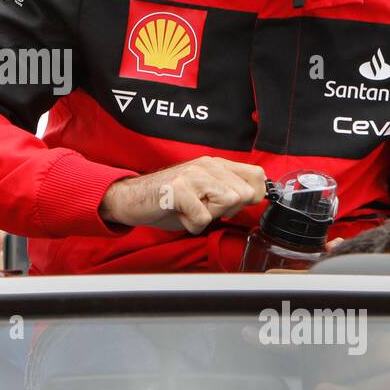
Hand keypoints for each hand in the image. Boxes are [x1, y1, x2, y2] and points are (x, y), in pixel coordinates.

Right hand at [100, 156, 266, 234]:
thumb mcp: (204, 192)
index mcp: (215, 164)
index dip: (252, 196)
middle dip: (228, 211)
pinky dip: (192, 225)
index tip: (230, 206)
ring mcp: (193, 175)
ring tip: (190, 209)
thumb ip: (229, 191)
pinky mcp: (179, 189)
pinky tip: (179, 214)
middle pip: (245, 194)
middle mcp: (207, 165)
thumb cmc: (170, 200)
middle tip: (203, 208)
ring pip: (229, 202)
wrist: (133, 199)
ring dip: (210, 216)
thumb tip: (256, 198)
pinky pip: (203, 218)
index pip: (257, 175)